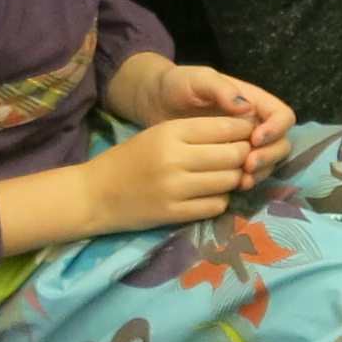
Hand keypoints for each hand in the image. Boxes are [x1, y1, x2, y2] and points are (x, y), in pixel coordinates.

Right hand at [80, 111, 266, 230]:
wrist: (94, 194)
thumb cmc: (128, 159)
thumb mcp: (158, 134)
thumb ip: (196, 133)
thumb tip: (241, 134)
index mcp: (171, 132)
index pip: (226, 128)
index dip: (244, 132)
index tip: (247, 136)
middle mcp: (175, 158)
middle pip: (234, 155)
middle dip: (244, 156)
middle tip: (240, 159)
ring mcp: (175, 188)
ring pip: (230, 181)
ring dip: (234, 179)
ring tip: (225, 176)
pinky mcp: (174, 214)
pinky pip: (217, 205)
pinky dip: (220, 199)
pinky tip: (210, 195)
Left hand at [157, 62, 294, 172]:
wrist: (154, 103)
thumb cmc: (177, 84)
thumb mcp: (198, 79)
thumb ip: (221, 89)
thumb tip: (246, 108)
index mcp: (253, 101)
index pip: (282, 116)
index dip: (277, 129)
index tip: (255, 139)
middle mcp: (254, 124)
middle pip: (281, 143)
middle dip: (270, 156)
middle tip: (248, 165)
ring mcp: (242, 145)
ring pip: (268, 162)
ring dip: (261, 172)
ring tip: (242, 180)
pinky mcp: (228, 162)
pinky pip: (248, 175)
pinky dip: (246, 181)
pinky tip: (232, 187)